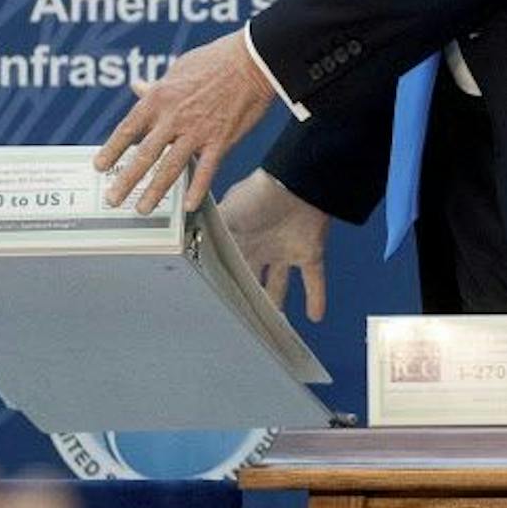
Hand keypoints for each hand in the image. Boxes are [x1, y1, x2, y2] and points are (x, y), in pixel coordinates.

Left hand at [95, 30, 276, 213]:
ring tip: (143, 208)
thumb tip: (138, 87)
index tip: (99, 166)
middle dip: (127, 180)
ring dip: (155, 191)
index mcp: (159, 98)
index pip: (128, 129)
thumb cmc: (215, 61)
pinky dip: (197, 190)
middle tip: (114, 199)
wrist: (251, 61)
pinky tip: (188, 205)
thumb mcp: (178, 69)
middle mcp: (173, 117)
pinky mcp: (220, 140)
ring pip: (170, 167)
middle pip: (144, 155)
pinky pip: (206, 170)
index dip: (111, 150)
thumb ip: (157, 86)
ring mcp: (197, 131)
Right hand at [223, 169, 329, 321]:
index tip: (218, 306)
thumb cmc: (256, 196)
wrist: (294, 183)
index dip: (225, 286)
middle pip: (252, 280)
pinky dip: (317, 298)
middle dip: (248, 298)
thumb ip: (208, 240)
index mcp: (238, 241)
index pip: (229, 270)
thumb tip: (189, 259)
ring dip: (277, 302)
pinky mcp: (309, 252)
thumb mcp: (224, 219)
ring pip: (279, 284)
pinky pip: (314, 280)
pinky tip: (316, 317)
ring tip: (274, 325)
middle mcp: (260, 248)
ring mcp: (284, 250)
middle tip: (243, 320)